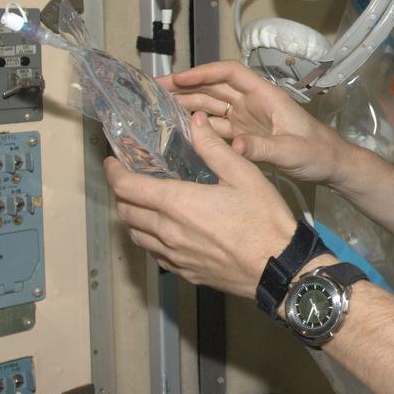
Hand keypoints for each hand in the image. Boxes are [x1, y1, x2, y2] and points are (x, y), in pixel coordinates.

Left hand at [105, 112, 297, 296]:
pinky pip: (155, 254)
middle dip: (122, 193)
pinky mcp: (185, 271)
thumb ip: (213, 148)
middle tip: (131, 179)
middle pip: (126, 212)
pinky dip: (150, 239)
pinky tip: (166, 231)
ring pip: (137, 236)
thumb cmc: (264, 219)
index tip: (114, 161)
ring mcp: (175, 255)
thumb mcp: (244, 175)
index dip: (114, 172)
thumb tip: (195, 122)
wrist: (279, 267)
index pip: (127, 187)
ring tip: (146, 204)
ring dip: (134, 217)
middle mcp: (168, 231)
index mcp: (178, 203)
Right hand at [158, 60, 348, 183]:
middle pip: (213, 88)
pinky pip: (216, 127)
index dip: (203, 73)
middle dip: (185, 87)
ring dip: (187, 106)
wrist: (331, 166)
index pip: (229, 74)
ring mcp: (246, 119)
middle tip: (154, 92)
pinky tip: (178, 134)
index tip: (178, 79)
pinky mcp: (244, 136)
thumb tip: (234, 145)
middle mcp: (252, 103)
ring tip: (158, 110)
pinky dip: (198, 128)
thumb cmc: (318, 152)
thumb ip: (263, 148)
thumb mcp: (291, 150)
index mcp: (265, 95)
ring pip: (211, 106)